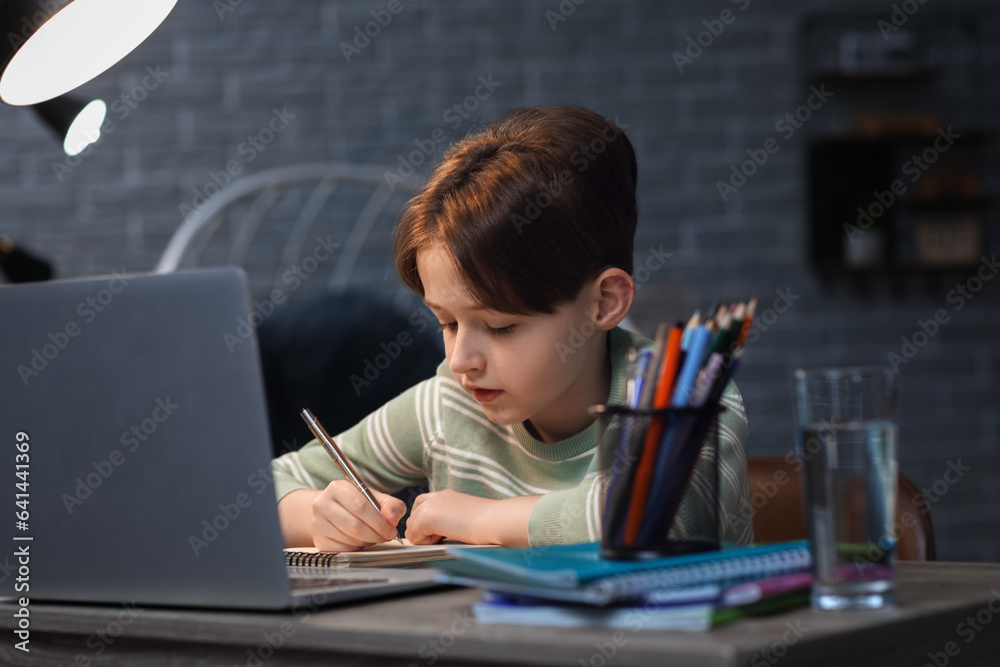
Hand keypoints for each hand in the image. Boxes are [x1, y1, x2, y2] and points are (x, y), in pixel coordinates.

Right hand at [310, 480, 405, 551]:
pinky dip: (357, 549)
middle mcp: (323, 504)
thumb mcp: (376, 498)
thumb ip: (391, 505)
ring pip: (349, 539)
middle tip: (386, 536)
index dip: (379, 522)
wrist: (331, 512)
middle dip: (375, 534)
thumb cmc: (356, 504)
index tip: (391, 530)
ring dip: (367, 542)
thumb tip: (392, 519)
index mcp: (337, 488)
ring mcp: (318, 523)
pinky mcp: (319, 541)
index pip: (360, 506)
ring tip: (373, 536)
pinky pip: (343, 550)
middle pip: (354, 525)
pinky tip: (360, 542)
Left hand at [405, 490, 539, 545]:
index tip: (442, 531)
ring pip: (411, 527)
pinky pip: (413, 535)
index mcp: (447, 496)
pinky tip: (444, 538)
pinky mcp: (428, 517)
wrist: (495, 520)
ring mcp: (431, 505)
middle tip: (443, 536)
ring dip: (424, 537)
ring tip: (446, 537)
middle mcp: (437, 496)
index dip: (426, 522)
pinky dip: (425, 542)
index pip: (421, 505)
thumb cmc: (488, 523)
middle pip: (413, 516)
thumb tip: (435, 533)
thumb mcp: (465, 516)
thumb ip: (448, 519)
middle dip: (422, 530)